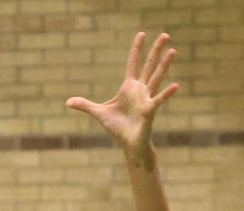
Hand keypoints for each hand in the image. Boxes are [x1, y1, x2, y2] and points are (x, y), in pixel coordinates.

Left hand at [67, 31, 179, 154]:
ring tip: (173, 51)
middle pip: (149, 66)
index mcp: (129, 87)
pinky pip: (158, 101)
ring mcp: (146, 99)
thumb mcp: (98, 113)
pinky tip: (175, 86)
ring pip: (157, 78)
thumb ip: (85, 105)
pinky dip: (166, 94)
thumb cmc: (117, 127)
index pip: (133, 63)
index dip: (136, 49)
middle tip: (166, 34)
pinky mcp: (149, 111)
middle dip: (156, 51)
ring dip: (164, 65)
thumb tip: (67, 101)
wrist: (128, 143)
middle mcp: (141, 89)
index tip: (141, 34)